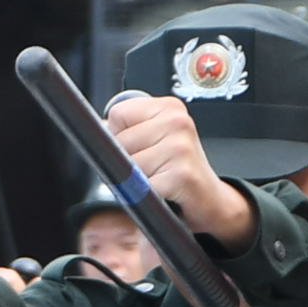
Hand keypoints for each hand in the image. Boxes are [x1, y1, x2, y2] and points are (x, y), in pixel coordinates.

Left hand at [105, 93, 251, 247]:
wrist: (210, 198)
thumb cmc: (178, 168)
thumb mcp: (154, 138)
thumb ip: (127, 128)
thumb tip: (97, 127)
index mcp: (169, 107)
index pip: (117, 114)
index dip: (119, 135)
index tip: (140, 147)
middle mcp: (178, 122)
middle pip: (119, 142)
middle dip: (126, 161)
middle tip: (151, 168)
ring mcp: (181, 147)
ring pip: (128, 166)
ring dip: (136, 180)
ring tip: (158, 179)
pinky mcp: (181, 174)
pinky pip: (141, 187)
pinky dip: (146, 196)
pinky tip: (164, 192)